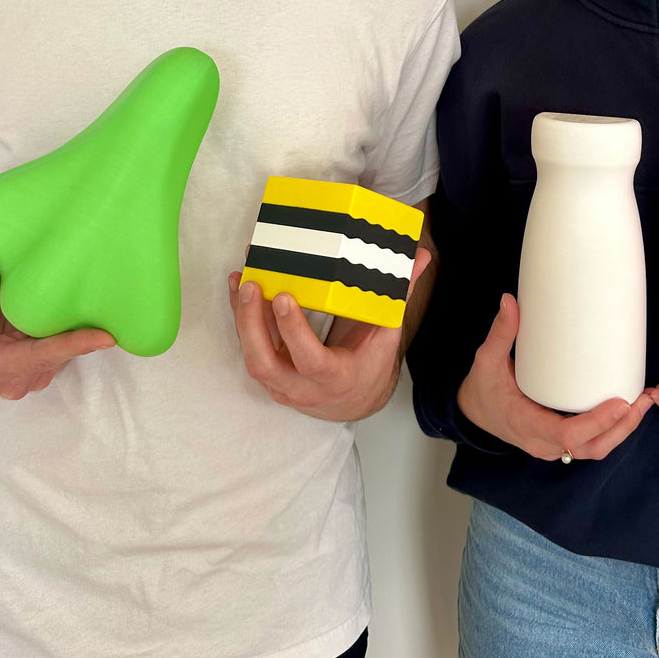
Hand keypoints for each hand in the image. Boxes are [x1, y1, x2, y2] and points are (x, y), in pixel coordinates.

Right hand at [0, 267, 114, 399]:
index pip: (39, 357)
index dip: (72, 346)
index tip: (105, 337)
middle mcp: (17, 380)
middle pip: (59, 356)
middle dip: (84, 334)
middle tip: (111, 303)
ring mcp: (33, 376)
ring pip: (65, 354)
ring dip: (81, 331)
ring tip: (99, 300)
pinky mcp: (45, 368)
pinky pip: (66, 350)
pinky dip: (75, 332)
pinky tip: (87, 310)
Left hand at [230, 248, 432, 421]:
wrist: (355, 400)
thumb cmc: (371, 364)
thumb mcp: (387, 333)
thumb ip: (398, 295)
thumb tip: (421, 257)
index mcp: (337, 377)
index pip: (310, 360)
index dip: (293, 331)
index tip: (284, 296)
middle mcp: (304, 388)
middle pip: (266, 365)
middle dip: (252, 325)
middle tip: (252, 285)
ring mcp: (283, 386)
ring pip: (252, 359)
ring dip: (241, 320)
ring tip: (240, 279)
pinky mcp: (270, 378)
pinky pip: (250, 351)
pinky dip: (241, 321)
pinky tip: (237, 289)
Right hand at [457, 293, 650, 460]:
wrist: (474, 413)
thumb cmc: (482, 388)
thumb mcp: (486, 360)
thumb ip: (500, 333)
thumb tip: (510, 301)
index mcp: (525, 424)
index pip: (567, 434)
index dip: (597, 422)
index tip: (621, 403)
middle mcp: (543, 443)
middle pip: (591, 447)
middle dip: (622, 427)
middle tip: (644, 399)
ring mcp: (553, 446)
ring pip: (594, 449)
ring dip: (622, 430)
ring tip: (644, 402)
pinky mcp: (561, 442)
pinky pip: (590, 443)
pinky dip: (613, 430)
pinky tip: (629, 407)